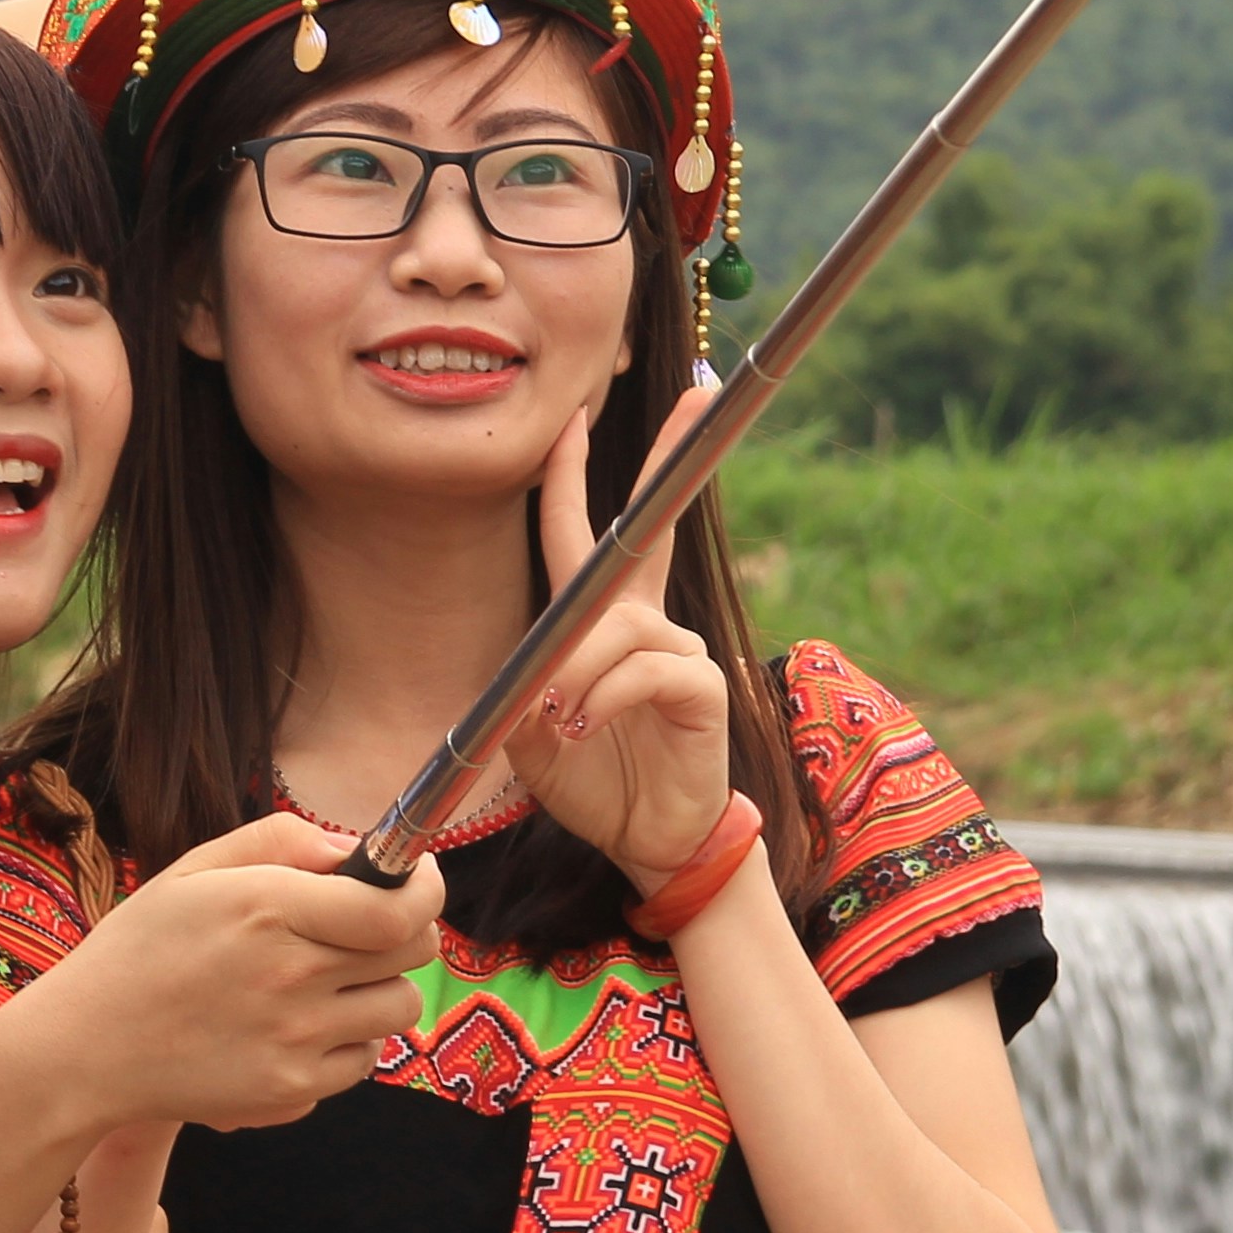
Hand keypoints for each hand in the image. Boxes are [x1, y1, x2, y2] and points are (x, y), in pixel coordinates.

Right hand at [0, 811, 439, 1137]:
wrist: (90, 1046)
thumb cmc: (140, 948)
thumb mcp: (195, 869)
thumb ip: (280, 841)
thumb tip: (350, 849)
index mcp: (269, 908)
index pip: (396, 906)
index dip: (425, 887)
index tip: (416, 875)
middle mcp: (293, 975)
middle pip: (412, 951)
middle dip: (406, 927)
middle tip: (371, 922)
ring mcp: (297, 1039)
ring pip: (399, 1007)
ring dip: (380, 986)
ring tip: (331, 978)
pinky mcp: (293, 1090)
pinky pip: (364, 1060)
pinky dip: (351, 1039)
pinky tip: (305, 1024)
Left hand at [497, 391, 736, 886]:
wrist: (644, 839)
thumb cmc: (590, 779)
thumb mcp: (531, 727)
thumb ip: (532, 682)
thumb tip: (547, 665)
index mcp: (601, 619)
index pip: (588, 531)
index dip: (575, 474)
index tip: (575, 415)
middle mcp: (645, 618)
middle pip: (651, 524)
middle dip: (667, 457)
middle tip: (696, 393)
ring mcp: (678, 645)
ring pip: (614, 627)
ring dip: (577, 674)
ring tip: (567, 724)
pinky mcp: (701, 683)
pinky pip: (642, 668)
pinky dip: (604, 698)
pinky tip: (590, 729)